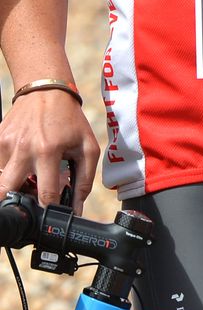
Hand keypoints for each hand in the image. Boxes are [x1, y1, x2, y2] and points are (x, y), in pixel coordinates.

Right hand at [0, 91, 99, 210]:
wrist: (46, 90)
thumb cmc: (69, 119)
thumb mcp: (86, 145)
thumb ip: (84, 178)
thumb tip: (76, 208)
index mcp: (49, 150)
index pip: (44, 195)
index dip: (47, 212)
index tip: (49, 219)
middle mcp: (24, 149)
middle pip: (7, 193)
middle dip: (16, 205)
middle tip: (28, 204)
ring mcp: (6, 145)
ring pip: (1, 182)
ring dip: (13, 187)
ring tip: (29, 180)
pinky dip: (9, 171)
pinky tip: (22, 163)